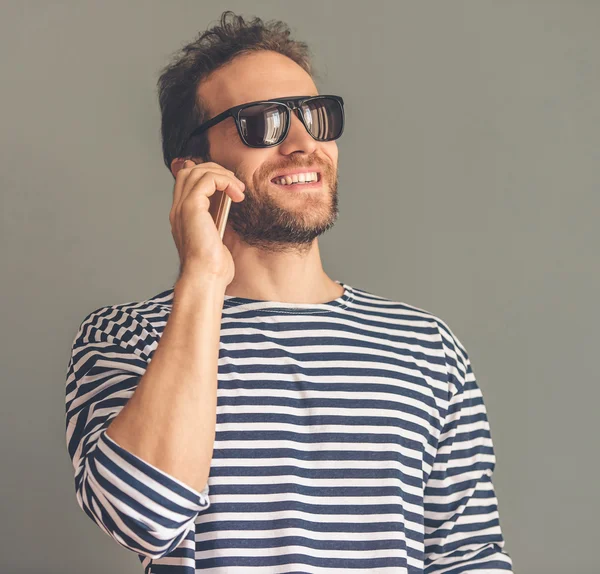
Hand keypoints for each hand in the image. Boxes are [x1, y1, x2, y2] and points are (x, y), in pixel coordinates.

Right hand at [170, 159, 244, 283]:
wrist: (205, 277)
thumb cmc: (212, 266)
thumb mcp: (215, 237)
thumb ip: (215, 220)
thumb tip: (227, 205)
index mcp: (181, 215)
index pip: (188, 181)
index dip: (208, 176)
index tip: (229, 188)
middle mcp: (178, 209)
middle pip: (190, 171)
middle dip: (216, 171)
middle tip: (235, 185)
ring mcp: (182, 207)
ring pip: (198, 171)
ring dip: (223, 175)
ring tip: (238, 189)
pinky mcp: (192, 207)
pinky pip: (208, 179)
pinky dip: (225, 181)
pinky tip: (237, 195)